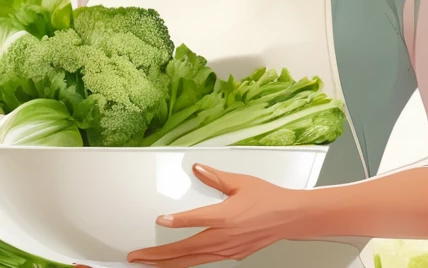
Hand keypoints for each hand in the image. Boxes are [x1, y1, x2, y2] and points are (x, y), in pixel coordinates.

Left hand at [122, 164, 306, 266]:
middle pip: (185, 250)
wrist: (290, 217)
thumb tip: (198, 169)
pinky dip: (187, 263)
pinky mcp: (232, 255)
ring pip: (192, 260)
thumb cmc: (269, 199)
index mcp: (227, 217)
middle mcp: (225, 237)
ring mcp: (228, 250)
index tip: (158, 220)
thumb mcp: (241, 182)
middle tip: (137, 257)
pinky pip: (206, 261)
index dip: (175, 221)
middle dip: (157, 256)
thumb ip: (216, 177)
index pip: (195, 220)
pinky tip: (177, 262)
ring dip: (168, 263)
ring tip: (149, 263)